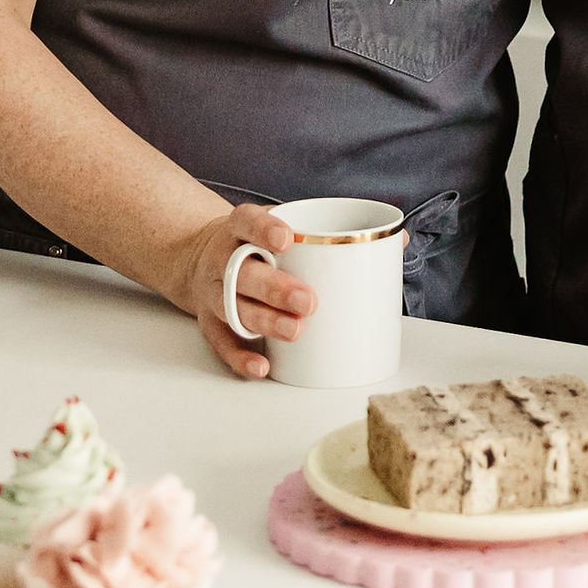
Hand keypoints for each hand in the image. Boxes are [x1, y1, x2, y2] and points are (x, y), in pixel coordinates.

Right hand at [168, 204, 315, 381]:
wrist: (202, 257)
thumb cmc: (254, 243)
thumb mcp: (276, 223)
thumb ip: (318, 233)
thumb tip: (384, 241)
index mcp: (238, 229)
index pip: (246, 222)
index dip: (263, 230)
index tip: (288, 239)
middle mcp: (222, 260)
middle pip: (243, 274)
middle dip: (274, 288)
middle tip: (308, 300)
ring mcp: (213, 293)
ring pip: (233, 309)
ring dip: (264, 321)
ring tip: (294, 330)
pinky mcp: (211, 323)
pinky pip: (222, 343)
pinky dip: (240, 358)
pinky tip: (262, 366)